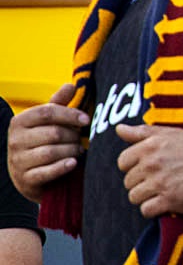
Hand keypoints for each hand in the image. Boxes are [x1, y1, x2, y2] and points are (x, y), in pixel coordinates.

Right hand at [7, 83, 88, 202]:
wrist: (33, 175)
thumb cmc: (43, 142)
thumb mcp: (49, 121)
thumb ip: (59, 103)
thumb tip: (71, 85)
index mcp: (20, 122)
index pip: (46, 112)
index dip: (69, 114)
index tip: (86, 119)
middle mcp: (15, 141)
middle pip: (52, 133)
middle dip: (73, 135)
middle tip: (81, 138)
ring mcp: (18, 161)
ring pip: (51, 152)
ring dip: (71, 151)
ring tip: (79, 150)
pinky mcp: (25, 179)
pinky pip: (46, 172)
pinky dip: (62, 167)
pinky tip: (73, 163)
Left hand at [116, 124, 182, 217]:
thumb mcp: (172, 133)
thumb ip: (143, 132)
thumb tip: (119, 129)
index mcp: (151, 146)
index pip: (123, 162)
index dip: (134, 167)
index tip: (150, 168)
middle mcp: (152, 164)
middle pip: (128, 182)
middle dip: (142, 182)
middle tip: (163, 179)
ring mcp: (160, 183)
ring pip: (135, 197)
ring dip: (148, 196)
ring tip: (166, 190)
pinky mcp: (170, 200)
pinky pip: (146, 210)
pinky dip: (155, 209)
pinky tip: (169, 201)